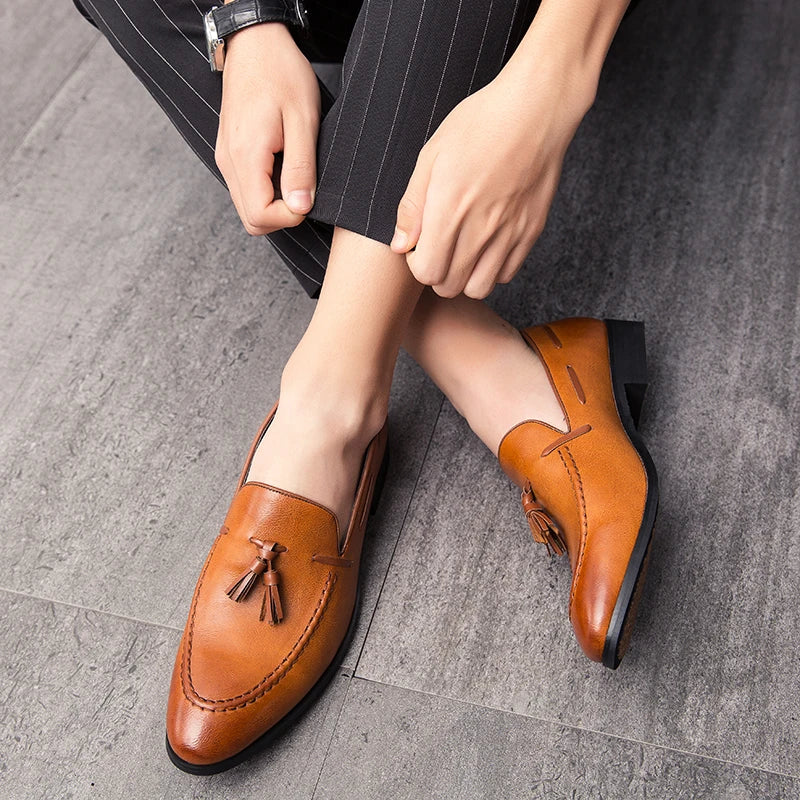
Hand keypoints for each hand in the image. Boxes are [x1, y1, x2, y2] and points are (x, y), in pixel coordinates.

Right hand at [215, 22, 320, 234]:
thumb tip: (300, 208)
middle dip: (282, 217)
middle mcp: (229, 162)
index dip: (289, 217)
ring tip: (295, 174)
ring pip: (249, 208)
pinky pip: (247, 190)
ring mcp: (226, 159)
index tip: (308, 195)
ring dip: (276, 205)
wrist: (255, 43)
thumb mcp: (303, 119)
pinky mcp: (230, 155)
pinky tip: (284, 169)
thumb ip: (301, 167)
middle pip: (252, 220)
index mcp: (245, 155)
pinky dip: (267, 192)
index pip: (260, 216)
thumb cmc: (281, 73)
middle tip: (304, 190)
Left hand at [390, 61, 592, 297]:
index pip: (426, 272)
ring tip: (462, 251)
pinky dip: (492, 268)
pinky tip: (486, 244)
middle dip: (437, 273)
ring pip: (479, 287)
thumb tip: (400, 245)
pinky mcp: (531, 231)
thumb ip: (413, 206)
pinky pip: (507, 273)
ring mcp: (509, 233)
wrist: (536, 109)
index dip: (417, 264)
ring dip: (465, 277)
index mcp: (450, 211)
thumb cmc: (480, 123)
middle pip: (450, 286)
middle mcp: (481, 229)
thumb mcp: (432, 155)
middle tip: (438, 247)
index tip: (420, 244)